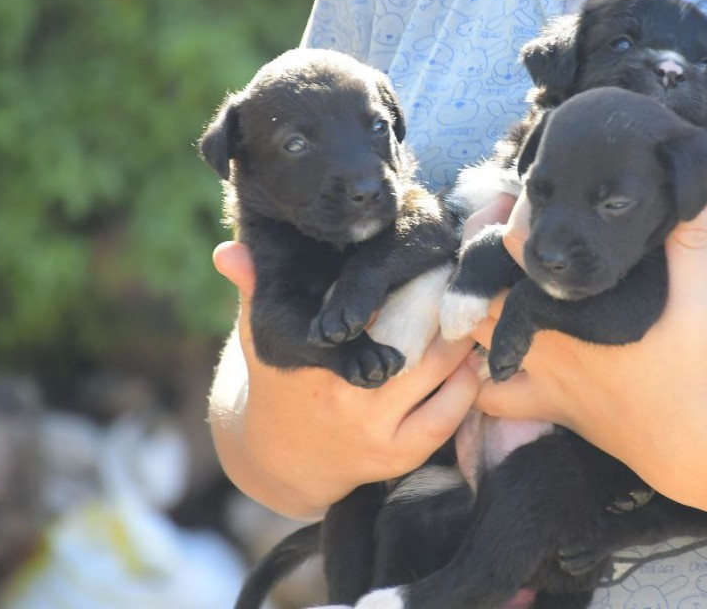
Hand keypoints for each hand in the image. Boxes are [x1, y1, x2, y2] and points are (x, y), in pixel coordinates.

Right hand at [210, 241, 479, 518]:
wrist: (282, 459)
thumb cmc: (280, 380)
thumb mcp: (262, 334)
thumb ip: (253, 288)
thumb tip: (228, 249)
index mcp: (314, 358)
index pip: (367, 308)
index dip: (406, 279)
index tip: (429, 255)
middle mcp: (345, 394)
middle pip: (417, 337)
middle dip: (446, 305)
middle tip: (467, 278)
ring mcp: (375, 428)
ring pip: (440, 371)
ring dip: (464, 340)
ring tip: (478, 311)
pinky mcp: (399, 455)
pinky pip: (449, 414)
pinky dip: (467, 384)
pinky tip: (472, 360)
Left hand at [471, 196, 706, 491]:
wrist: (696, 448)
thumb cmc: (698, 374)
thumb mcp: (700, 300)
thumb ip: (692, 243)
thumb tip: (695, 192)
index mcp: (568, 308)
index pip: (512, 250)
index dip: (507, 218)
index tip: (517, 199)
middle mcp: (543, 341)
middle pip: (479, 291)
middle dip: (480, 264)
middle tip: (495, 242)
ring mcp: (539, 378)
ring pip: (473, 339)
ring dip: (472, 313)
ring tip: (488, 291)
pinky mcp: (547, 409)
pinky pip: (490, 397)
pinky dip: (479, 376)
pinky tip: (491, 357)